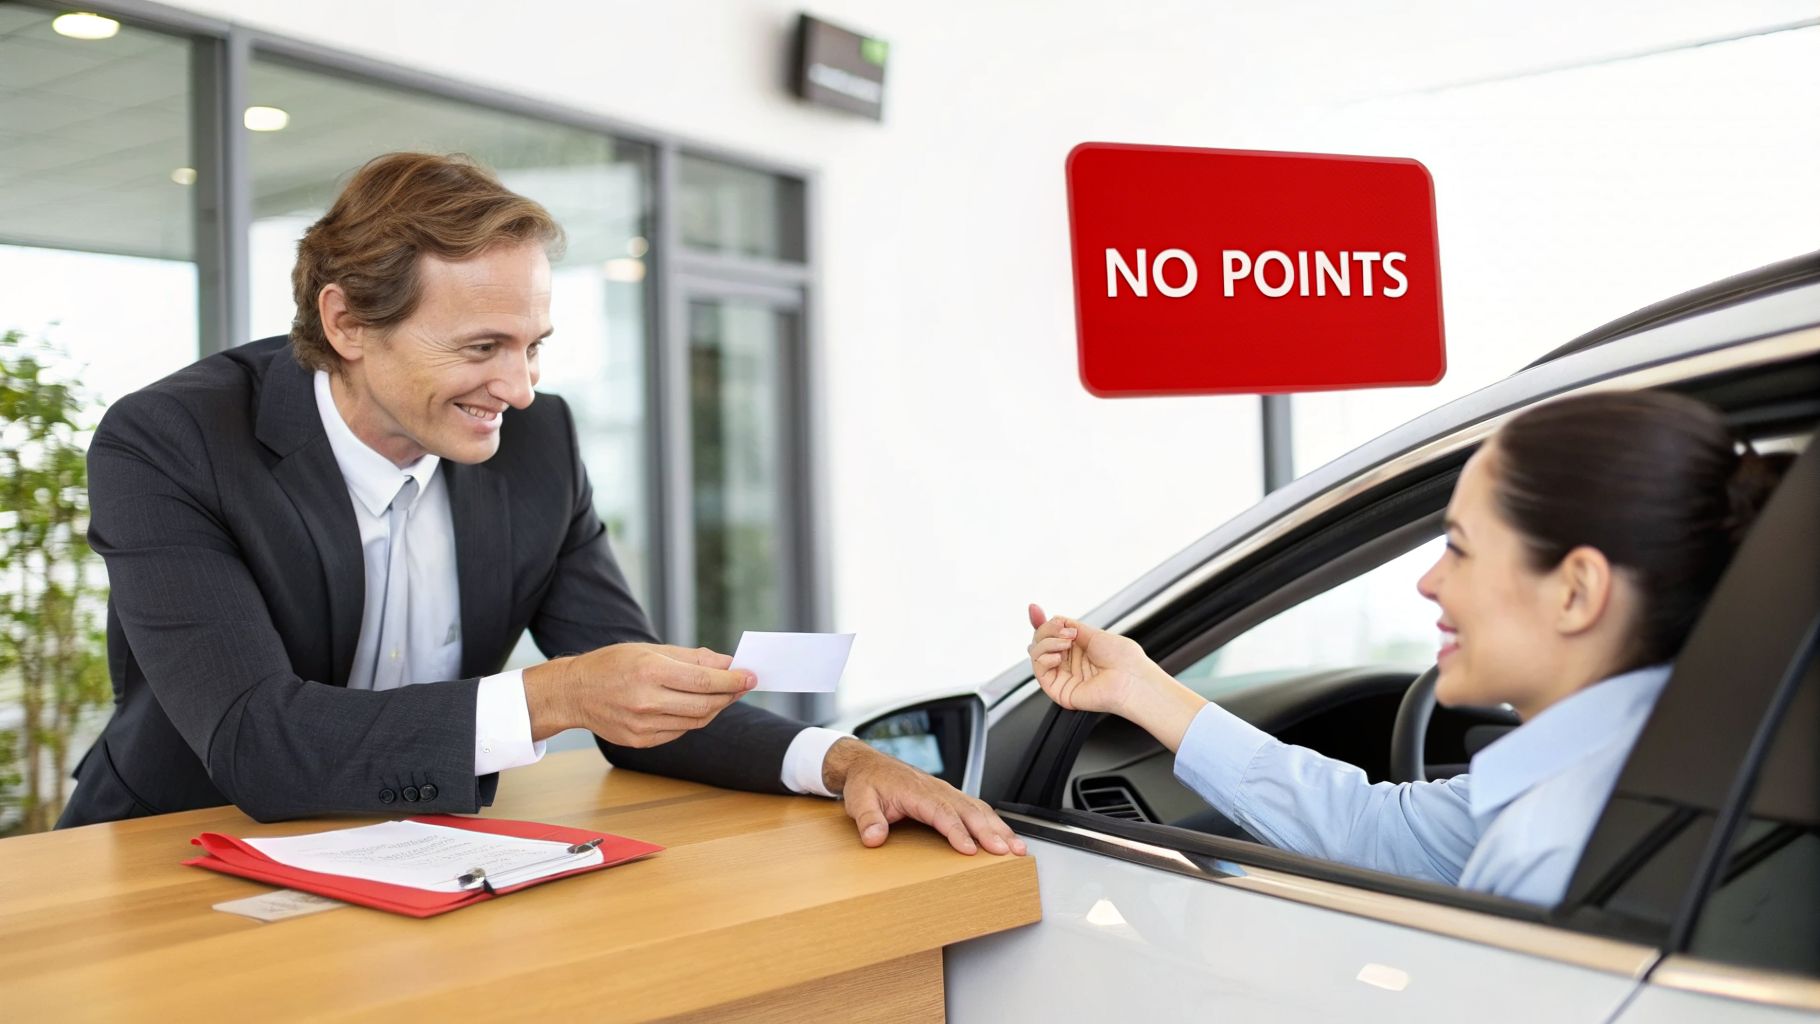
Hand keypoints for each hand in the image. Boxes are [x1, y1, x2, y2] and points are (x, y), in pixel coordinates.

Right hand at [524, 643, 754, 746]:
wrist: (574, 692)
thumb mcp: (650, 649)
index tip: (751, 676)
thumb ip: (692, 658)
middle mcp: (647, 701)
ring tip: (723, 694)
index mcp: (650, 672)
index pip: (705, 681)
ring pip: (696, 721)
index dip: (733, 680)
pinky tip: (695, 706)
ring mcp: (643, 725)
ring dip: (715, 708)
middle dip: (730, 695)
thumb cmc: (613, 664)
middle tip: (743, 685)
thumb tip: (728, 662)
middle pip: (705, 705)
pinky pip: (679, 732)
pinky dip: (693, 719)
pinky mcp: (640, 741)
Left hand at [821, 738, 1027, 855]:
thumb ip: (867, 819)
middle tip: (1008, 851)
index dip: (957, 832)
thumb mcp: (858, 800)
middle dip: (990, 832)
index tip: (969, 849)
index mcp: (916, 791)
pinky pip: (976, 808)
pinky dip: (994, 823)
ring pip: (978, 809)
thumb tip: (874, 837)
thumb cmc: (866, 783)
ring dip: (1000, 828)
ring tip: (1018, 848)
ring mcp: (946, 792)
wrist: (868, 765)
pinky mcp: (949, 798)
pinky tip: (1006, 837)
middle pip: (968, 811)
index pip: (941, 813)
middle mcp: (936, 790)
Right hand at [1026, 604, 1207, 750]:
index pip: (1052, 635)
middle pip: (1041, 642)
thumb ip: (1071, 627)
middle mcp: (1069, 662)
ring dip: (1047, 642)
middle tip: (1064, 630)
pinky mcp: (1059, 690)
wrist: (1132, 679)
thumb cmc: (1124, 659)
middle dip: (1047, 630)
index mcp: (1079, 649)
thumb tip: (1055, 619)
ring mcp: (1064, 676)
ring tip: (1065, 642)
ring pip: (1037, 655)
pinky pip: (1040, 672)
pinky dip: (1044, 658)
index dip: (1041, 622)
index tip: (1034, 609)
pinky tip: (1057, 655)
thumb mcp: (1094, 634)